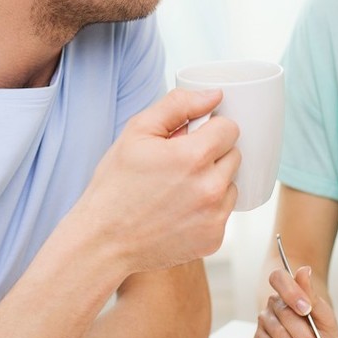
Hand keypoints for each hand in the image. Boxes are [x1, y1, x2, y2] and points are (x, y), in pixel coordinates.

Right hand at [70, 88, 240, 271]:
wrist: (103, 241)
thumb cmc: (115, 188)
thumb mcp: (137, 132)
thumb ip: (178, 105)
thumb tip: (213, 96)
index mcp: (193, 157)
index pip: (230, 128)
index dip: (209, 129)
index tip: (192, 138)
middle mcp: (210, 188)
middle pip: (234, 155)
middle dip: (212, 154)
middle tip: (180, 164)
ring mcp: (215, 216)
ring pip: (231, 183)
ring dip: (213, 181)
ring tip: (179, 188)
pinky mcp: (214, 238)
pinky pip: (224, 211)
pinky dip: (208, 208)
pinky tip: (181, 210)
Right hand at [254, 264, 337, 337]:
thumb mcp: (325, 317)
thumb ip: (312, 295)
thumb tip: (304, 269)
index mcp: (289, 292)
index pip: (279, 278)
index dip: (291, 292)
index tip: (307, 310)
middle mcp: (274, 304)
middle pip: (286, 314)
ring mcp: (264, 322)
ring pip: (279, 333)